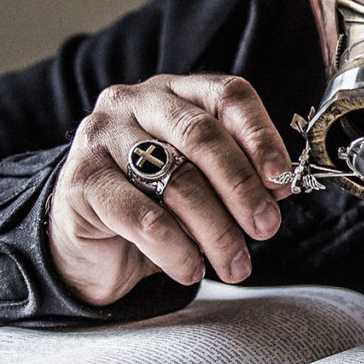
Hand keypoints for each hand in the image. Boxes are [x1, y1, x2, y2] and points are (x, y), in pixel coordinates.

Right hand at [48, 74, 291, 304]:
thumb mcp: (206, 186)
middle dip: (242, 188)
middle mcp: (136, 103)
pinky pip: (143, 219)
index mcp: (177, 93)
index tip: (282, 180)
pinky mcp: (81, 182)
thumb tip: (279, 190)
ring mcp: (102, 138)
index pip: (228, 96)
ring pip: (176, 180)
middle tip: (266, 228)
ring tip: (235, 264)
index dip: (261, 137)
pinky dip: (177, 250)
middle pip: (202, 136)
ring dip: (216, 231)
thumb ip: (240, 177)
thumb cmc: (159, 206)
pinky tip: (192, 270)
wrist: (94, 247)